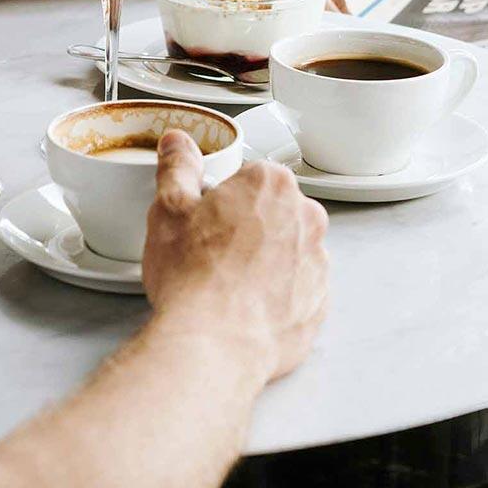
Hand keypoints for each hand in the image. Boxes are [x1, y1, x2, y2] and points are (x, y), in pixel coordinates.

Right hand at [143, 131, 328, 380]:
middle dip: (245, 225)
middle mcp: (306, 218)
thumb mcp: (169, 207)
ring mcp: (317, 263)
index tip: (204, 217)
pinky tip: (241, 305)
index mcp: (271, 184)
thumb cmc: (192, 275)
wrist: (212, 344)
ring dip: (261, 259)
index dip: (221, 198)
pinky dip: (273, 294)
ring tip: (223, 282)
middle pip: (272, 211)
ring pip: (285, 250)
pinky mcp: (318, 304)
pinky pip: (295, 288)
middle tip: (209, 249)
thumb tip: (177, 143)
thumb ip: (177, 166)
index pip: (249, 176)